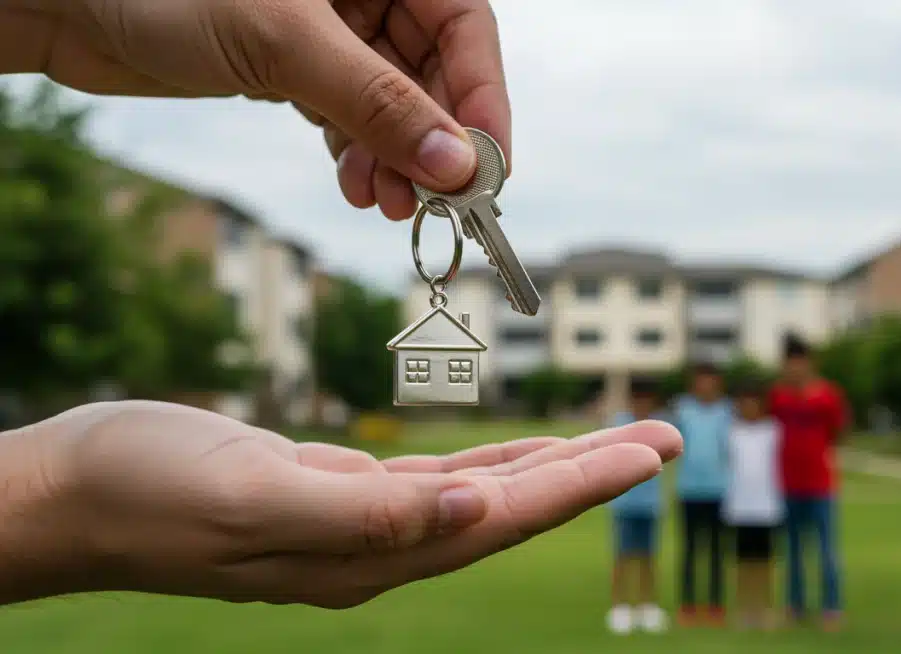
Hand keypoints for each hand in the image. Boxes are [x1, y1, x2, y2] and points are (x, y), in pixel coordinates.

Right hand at [0, 401, 679, 607]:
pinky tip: (516, 455)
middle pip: (513, 509)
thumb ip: (369, 512)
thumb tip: (474, 515)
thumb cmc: (152, 489)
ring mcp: (361, 526)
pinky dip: (489, 465)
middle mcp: (380, 549)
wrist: (76, 496)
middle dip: (591, 472)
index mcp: (371, 553)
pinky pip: (437, 481)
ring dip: (552, 466)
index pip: (504, 518)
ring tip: (616, 439)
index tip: (651, 450)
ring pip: (483, 494)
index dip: (583, 484)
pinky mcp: (337, 496)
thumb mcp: (258, 493)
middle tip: (664, 435)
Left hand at [1, 0, 509, 217]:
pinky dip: (360, 155)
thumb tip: (455, 166)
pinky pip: (352, 114)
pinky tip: (356, 188)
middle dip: (435, 141)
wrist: (67, 2)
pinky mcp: (298, 63)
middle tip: (436, 202)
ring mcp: (333, 26)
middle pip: (434, 70)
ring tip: (389, 206)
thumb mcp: (286, 42)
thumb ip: (378, 103)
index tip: (486, 167)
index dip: (483, 97)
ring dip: (398, 159)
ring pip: (394, 101)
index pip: (465, 25)